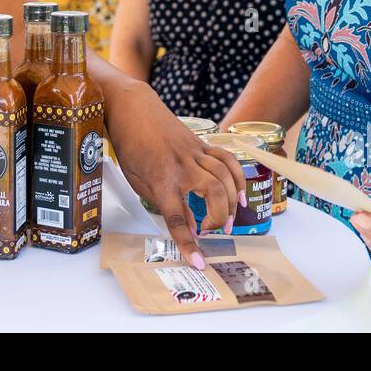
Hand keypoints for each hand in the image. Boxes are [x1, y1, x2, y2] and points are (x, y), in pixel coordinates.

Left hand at [107, 81, 244, 268]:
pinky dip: (238, 177)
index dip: (190, 244)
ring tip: (229, 219)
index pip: (179, 219)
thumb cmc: (130, 146)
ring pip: (225, 177)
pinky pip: (227, 160)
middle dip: (219, 219)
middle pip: (214, 194)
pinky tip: (240, 194)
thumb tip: (188, 224)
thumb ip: (162, 202)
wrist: (132, 108)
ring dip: (232, 202)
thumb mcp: (136, 181)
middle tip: (213, 232)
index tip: (200, 262)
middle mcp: (182, 166)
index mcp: (161, 180)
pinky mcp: (202, 143)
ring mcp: (195, 152)